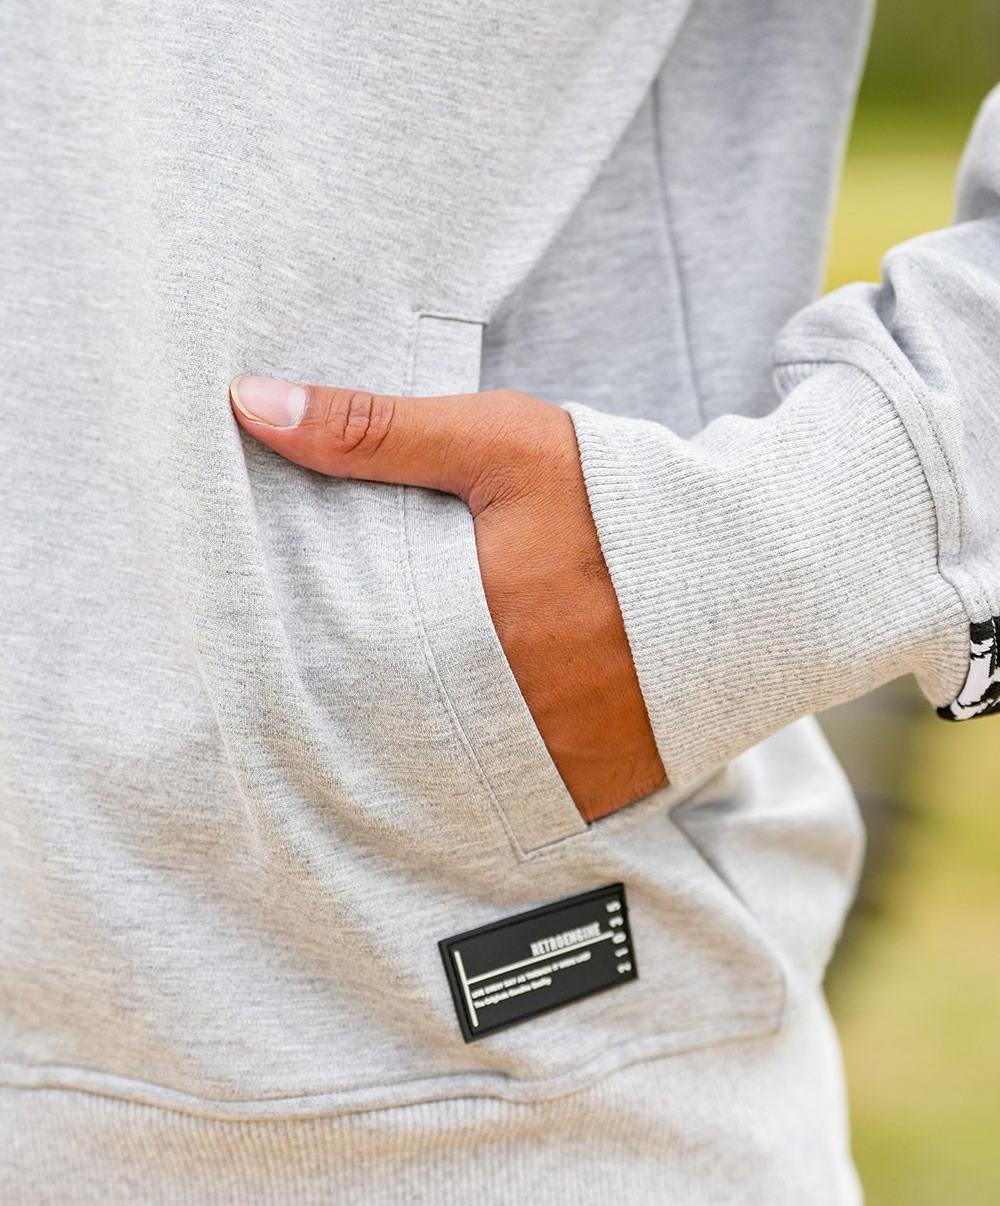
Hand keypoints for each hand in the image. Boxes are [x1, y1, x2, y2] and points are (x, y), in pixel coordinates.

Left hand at [230, 375, 667, 821]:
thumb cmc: (622, 503)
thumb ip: (375, 429)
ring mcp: (552, 766)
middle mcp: (497, 716)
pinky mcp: (599, 792)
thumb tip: (248, 403)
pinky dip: (498, 779)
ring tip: (414, 714)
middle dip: (364, 708)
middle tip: (339, 689)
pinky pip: (522, 802)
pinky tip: (490, 742)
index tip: (281, 650)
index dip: (303, 660)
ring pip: (450, 774)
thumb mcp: (501, 444)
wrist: (760, 572)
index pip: (337, 667)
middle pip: (390, 728)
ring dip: (429, 749)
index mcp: (457, 634)